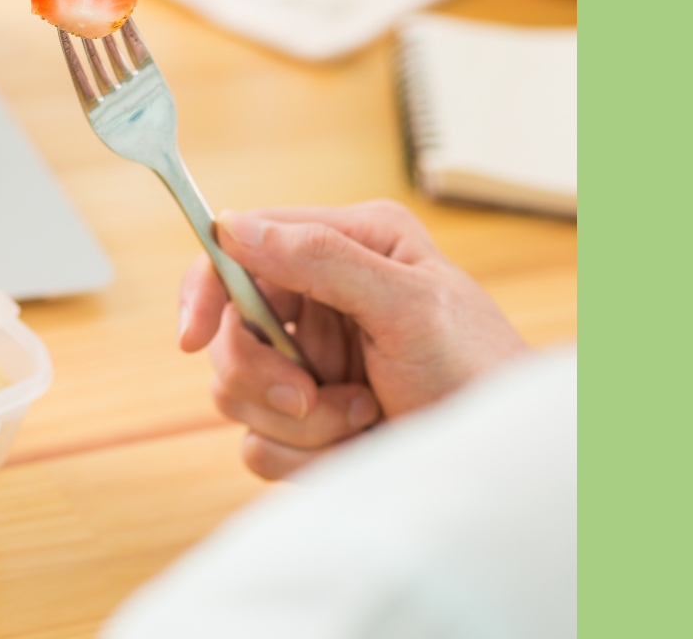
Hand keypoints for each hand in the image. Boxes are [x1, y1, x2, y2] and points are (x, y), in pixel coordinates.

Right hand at [178, 200, 527, 479]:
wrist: (500, 465)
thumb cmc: (477, 370)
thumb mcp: (407, 303)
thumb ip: (322, 258)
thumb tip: (237, 227)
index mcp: (344, 245)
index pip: (241, 248)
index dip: (207, 288)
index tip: (192, 335)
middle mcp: (320, 299)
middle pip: (228, 330)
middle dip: (264, 372)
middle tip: (307, 394)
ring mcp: (312, 364)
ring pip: (236, 394)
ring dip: (297, 420)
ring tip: (361, 416)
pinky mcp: (309, 424)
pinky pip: (260, 447)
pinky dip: (306, 455)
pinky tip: (359, 443)